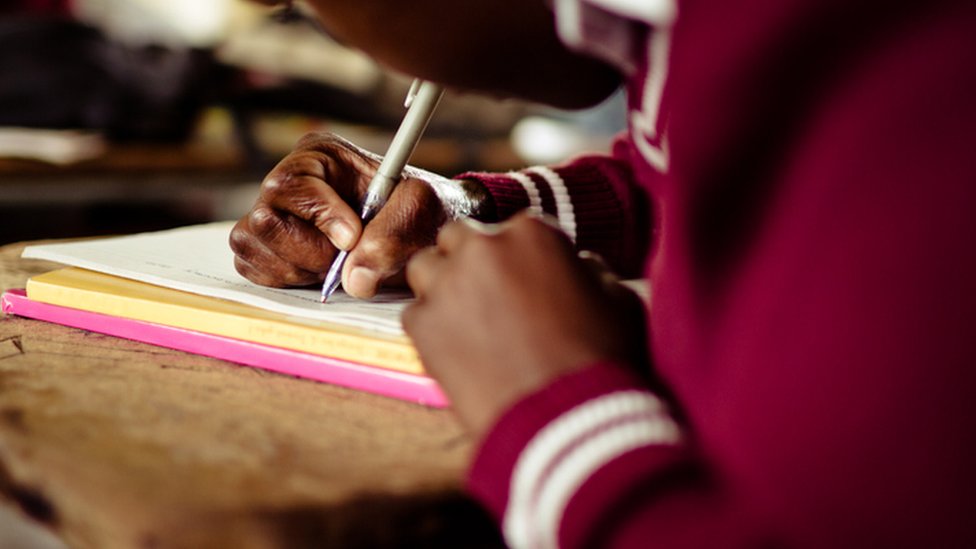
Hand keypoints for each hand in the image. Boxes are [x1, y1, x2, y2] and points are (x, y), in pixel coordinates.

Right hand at [230, 132, 486, 297]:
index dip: (319, 216)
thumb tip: (356, 279)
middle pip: (265, 220)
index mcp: (320, 156)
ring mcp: (273, 213)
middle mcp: (290, 181)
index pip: (292, 184)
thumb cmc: (421, 209)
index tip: (352, 238)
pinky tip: (317, 273)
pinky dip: (284, 278)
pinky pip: (252, 266)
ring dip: (297, 268)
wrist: (421, 233)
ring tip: (336, 265)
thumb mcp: (422, 210)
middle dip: (309, 251)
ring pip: (252, 244)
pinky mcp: (267, 246)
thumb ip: (394, 235)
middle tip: (346, 259)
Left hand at [403, 213, 648, 438]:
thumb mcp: (620, 299)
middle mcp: (482, 248)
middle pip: (459, 239)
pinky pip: (415, 314)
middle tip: (489, 297)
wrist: (567, 420)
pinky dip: (431, 328)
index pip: (512, 229)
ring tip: (466, 320)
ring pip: (425, 267)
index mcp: (531, 232)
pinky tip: (457, 351)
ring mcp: (446, 285)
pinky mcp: (422, 327)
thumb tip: (580, 265)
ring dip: (441, 285)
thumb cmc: (601, 359)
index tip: (524, 282)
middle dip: (471, 261)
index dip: (519, 258)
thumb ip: (593, 270)